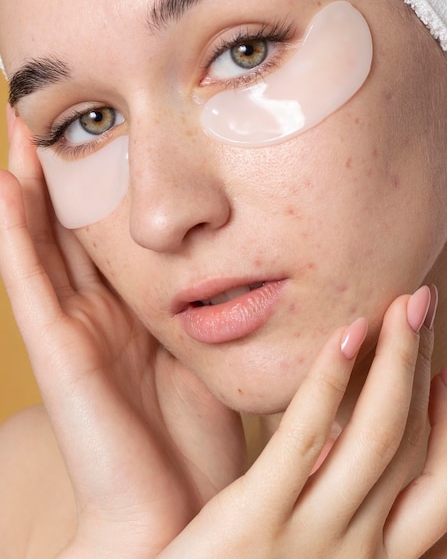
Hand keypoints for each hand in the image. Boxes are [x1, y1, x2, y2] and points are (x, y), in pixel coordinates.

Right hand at [0, 107, 245, 557]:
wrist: (181, 506)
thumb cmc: (200, 434)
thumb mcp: (207, 349)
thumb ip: (206, 305)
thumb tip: (233, 257)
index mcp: (132, 311)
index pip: (108, 237)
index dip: (100, 189)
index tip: (106, 135)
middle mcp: (97, 313)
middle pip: (69, 230)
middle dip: (59, 176)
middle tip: (51, 118)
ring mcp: (73, 329)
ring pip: (40, 244)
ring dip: (28, 190)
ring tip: (23, 132)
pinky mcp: (60, 351)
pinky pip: (30, 281)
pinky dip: (14, 233)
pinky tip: (6, 186)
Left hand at [160, 288, 446, 558]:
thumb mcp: (304, 550)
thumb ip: (330, 506)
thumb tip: (342, 444)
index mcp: (372, 557)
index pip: (435, 483)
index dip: (445, 422)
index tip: (440, 373)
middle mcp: (358, 549)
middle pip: (411, 442)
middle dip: (423, 366)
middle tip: (423, 305)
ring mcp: (312, 536)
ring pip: (378, 435)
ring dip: (398, 361)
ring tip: (404, 302)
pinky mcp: (256, 519)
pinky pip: (303, 438)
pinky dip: (330, 383)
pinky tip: (346, 333)